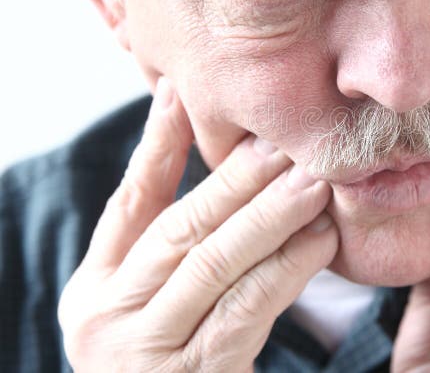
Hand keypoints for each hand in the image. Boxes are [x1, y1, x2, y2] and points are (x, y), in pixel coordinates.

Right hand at [58, 77, 337, 372]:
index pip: (130, 202)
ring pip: (216, 265)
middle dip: (237, 179)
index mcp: (97, 289)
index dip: (159, 145)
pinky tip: (319, 239)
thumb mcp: (150, 297)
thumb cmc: (169, 353)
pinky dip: (287, 268)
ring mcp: (148, 352)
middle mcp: (110, 317)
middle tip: (286, 141)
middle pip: (180, 229)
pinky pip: (248, 310)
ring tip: (314, 181)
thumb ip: (165, 237)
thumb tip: (186, 131)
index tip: (185, 95)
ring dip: (270, 216)